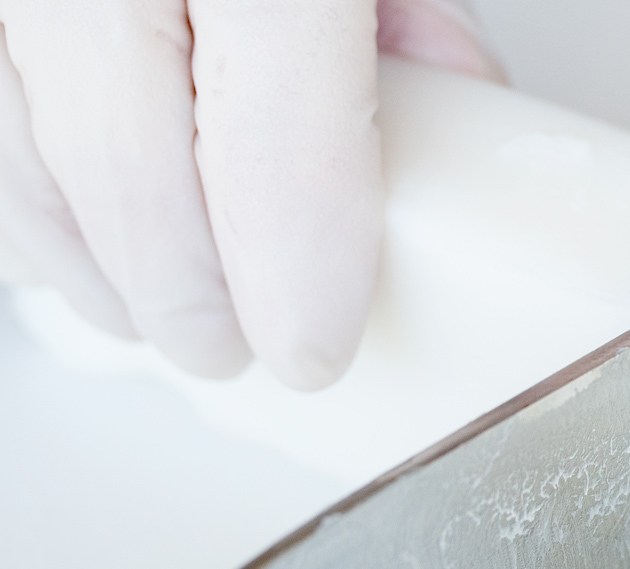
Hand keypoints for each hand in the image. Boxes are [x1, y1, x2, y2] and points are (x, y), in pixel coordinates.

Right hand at [0, 0, 501, 388]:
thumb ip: (405, 13)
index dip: (296, 269)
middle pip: (131, 173)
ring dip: (101, 262)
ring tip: (167, 319)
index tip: (314, 345)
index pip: (273, 142)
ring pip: (27, 158)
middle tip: (236, 350)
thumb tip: (462, 110)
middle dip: (190, 293)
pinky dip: (31, 193)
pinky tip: (81, 238)